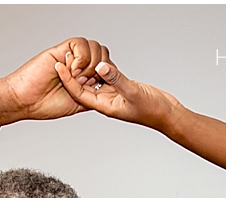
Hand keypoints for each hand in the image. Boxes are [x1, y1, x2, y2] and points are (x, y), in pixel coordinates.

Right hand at [1, 37, 110, 120]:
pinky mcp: (60, 50)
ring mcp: (70, 57)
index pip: (105, 65)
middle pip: (103, 53)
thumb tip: (106, 97)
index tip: (97, 87)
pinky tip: (71, 70)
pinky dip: (81, 57)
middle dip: (101, 68)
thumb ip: (91, 99)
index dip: (107, 74)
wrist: (25, 101)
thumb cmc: (44, 104)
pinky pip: (79, 43)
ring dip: (90, 64)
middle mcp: (77, 64)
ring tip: (77, 77)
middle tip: (87, 82)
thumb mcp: (77, 105)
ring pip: (94, 46)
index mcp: (82, 76)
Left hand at [55, 57, 181, 129]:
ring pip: (95, 80)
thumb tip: (100, 67)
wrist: (167, 113)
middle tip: (64, 56)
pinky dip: (101, 68)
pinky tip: (97, 58)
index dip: (67, 79)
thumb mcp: (133, 92)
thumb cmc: (152, 109)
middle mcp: (106, 100)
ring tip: (75, 55)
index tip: (58, 65)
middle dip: (73, 72)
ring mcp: (114, 94)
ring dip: (86, 69)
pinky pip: (108, 76)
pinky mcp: (122, 87)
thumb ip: (117, 79)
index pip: (79, 92)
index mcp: (104, 106)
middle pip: (84, 86)